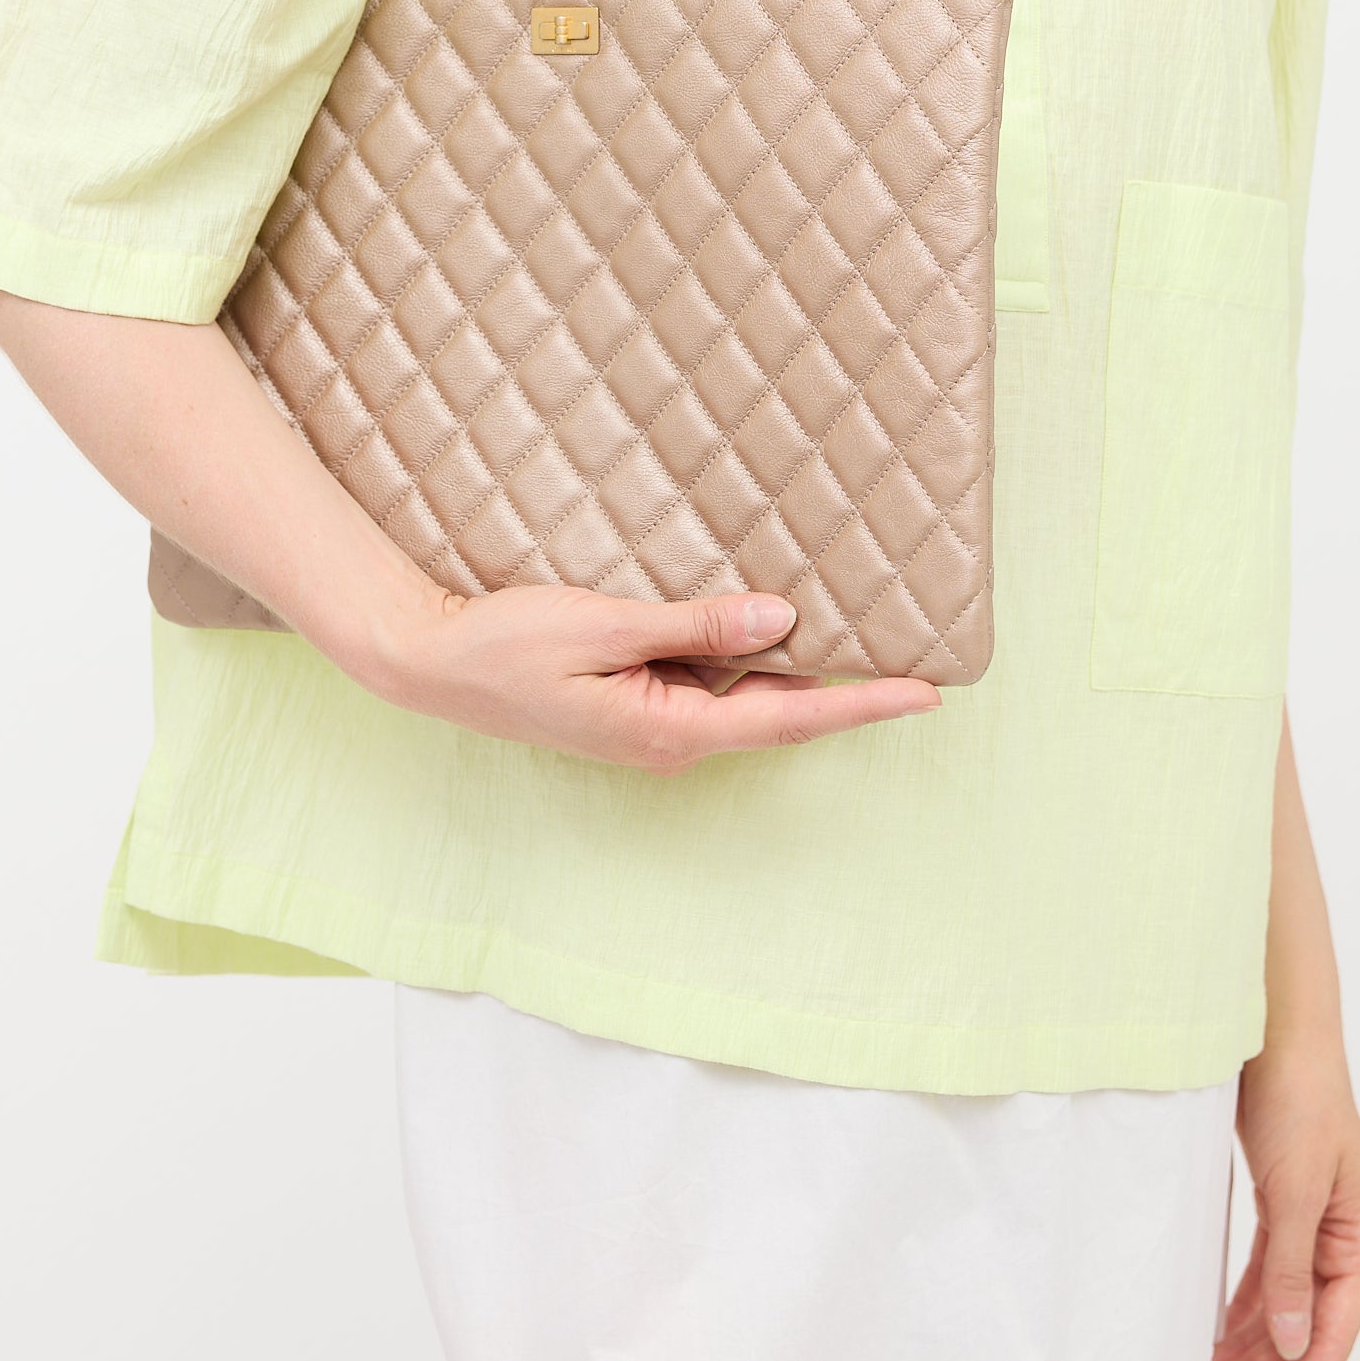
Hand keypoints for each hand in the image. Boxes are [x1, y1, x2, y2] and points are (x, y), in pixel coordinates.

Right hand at [361, 577, 941, 770]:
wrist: (431, 661)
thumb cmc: (506, 644)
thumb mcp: (603, 624)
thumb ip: (694, 626)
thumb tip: (782, 621)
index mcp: (668, 729)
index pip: (790, 718)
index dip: (863, 705)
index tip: (927, 694)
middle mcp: (670, 740)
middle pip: (779, 713)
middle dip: (849, 691)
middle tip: (920, 661)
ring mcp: (653, 727)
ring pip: (746, 698)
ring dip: (799, 673)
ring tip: (864, 635)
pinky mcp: (636, 707)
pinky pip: (711, 686)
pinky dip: (750, 662)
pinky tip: (772, 629)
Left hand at [1208, 1040, 1359, 1360]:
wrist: (1280, 1030)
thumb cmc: (1299, 1099)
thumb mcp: (1293, 1189)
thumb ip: (1291, 1269)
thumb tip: (1291, 1342)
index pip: (1332, 1338)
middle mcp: (1345, 1241)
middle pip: (1305, 1328)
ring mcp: (1316, 1224)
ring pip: (1282, 1304)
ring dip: (1246, 1340)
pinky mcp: (1286, 1205)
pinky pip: (1267, 1273)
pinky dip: (1242, 1302)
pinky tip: (1215, 1327)